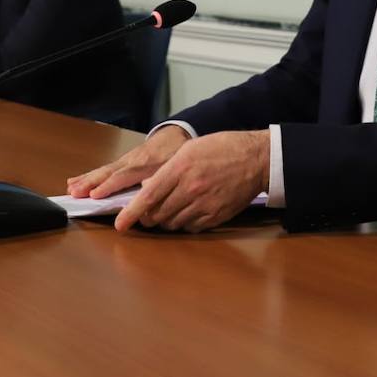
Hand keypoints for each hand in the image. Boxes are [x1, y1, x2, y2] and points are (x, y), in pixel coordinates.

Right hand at [66, 125, 190, 199]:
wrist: (175, 134)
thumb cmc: (176, 153)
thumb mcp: (177, 166)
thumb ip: (165, 178)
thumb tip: (150, 192)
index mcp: (146, 164)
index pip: (124, 176)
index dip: (110, 185)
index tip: (94, 194)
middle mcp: (131, 160)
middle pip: (109, 172)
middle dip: (91, 182)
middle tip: (75, 192)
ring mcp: (125, 159)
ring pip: (103, 169)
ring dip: (86, 179)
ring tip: (71, 187)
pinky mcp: (121, 160)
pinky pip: (104, 168)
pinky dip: (89, 174)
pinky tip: (75, 180)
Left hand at [113, 130, 269, 232]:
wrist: (256, 159)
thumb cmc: (222, 148)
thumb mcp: (190, 149)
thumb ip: (168, 169)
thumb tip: (148, 187)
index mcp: (180, 168)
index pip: (148, 196)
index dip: (131, 213)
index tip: (120, 224)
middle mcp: (189, 189)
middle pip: (157, 214)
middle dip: (148, 217)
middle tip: (147, 213)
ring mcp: (203, 205)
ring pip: (172, 224)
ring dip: (165, 220)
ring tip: (170, 209)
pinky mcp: (215, 217)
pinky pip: (190, 228)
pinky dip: (184, 223)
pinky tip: (188, 212)